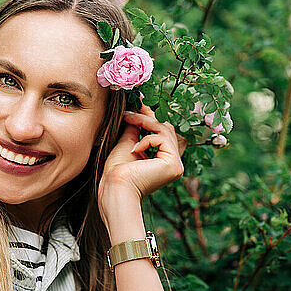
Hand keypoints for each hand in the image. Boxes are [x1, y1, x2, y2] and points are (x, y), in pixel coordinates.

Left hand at [97, 103, 186, 225]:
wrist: (115, 188)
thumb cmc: (117, 172)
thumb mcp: (127, 144)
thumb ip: (135, 130)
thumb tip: (137, 112)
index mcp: (162, 161)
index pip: (161, 133)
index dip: (150, 117)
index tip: (138, 102)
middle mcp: (172, 163)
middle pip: (166, 129)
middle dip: (148, 117)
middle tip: (133, 107)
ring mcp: (175, 165)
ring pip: (165, 131)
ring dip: (145, 122)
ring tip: (128, 119)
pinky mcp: (173, 165)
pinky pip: (163, 139)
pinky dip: (147, 138)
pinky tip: (135, 148)